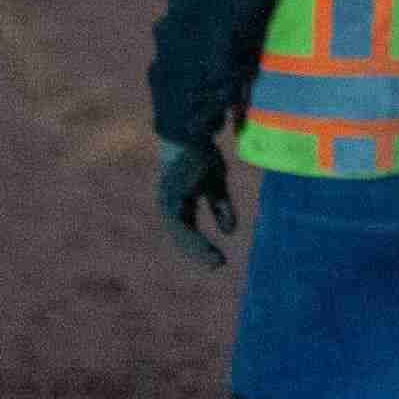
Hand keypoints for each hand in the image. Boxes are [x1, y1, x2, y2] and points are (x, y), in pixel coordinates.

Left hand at [157, 136, 236, 268]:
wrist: (190, 134)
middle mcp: (170, 203)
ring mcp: (168, 201)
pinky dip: (195, 240)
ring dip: (197, 250)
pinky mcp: (172, 199)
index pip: (187, 227)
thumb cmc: (201, 154)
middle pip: (182, 235)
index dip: (201, 244)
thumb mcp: (216, 183)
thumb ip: (220, 206)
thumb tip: (230, 231)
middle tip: (217, 265)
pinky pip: (182, 227)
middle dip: (199, 251)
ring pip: (181, 235)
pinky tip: (208, 248)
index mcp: (179, 199)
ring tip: (215, 262)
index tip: (218, 259)